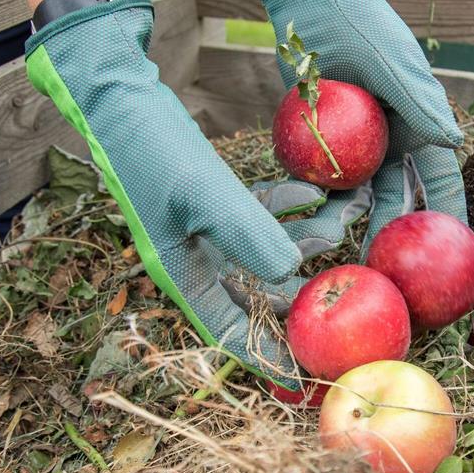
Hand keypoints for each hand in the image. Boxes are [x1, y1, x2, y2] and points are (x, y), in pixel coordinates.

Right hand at [25, 0, 320, 386]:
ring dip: (309, 234)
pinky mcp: (218, 201)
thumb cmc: (146, 148)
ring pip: (269, 248)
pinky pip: (262, 216)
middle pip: (261, 292)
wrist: (117, 96)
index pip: (229, 332)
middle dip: (308, 285)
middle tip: (356, 281)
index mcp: (183, 275)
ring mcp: (208, 231)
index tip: (305, 375)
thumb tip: (292, 271)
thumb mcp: (199, 192)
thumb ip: (245, 231)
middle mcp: (198, 261)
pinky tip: (314, 192)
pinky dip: (289, 206)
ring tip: (351, 213)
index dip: (266, 355)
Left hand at [248, 0, 465, 259]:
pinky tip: (295, 219)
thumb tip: (455, 141)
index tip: (454, 256)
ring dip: (338, 223)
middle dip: (386, 237)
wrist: (311, 7)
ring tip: (324, 244)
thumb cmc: (362, 25)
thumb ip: (420, 102)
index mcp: (417, 132)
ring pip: (348, 199)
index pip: (439, 184)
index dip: (447, 220)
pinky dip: (306, 200)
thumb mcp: (393, 62)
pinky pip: (313, 181)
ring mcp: (351, 151)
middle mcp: (388, 148)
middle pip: (391, 204)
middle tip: (381, 269)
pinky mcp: (317, 147)